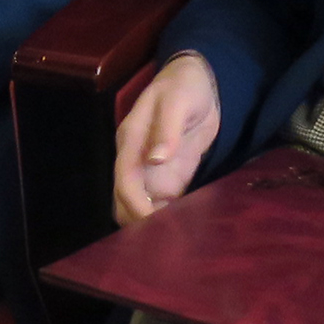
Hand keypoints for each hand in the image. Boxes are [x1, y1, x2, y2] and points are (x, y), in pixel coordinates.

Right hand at [113, 53, 222, 225]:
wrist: (199, 81)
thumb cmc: (184, 85)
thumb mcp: (178, 100)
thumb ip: (168, 128)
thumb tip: (156, 158)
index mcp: (131, 140)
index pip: (125, 180)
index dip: (135, 204)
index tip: (153, 224)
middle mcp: (136, 160)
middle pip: (125, 200)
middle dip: (139, 222)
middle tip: (164, 241)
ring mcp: (153, 171)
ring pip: (140, 207)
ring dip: (152, 224)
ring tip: (174, 242)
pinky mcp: (171, 177)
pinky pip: (164, 204)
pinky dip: (170, 218)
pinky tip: (184, 230)